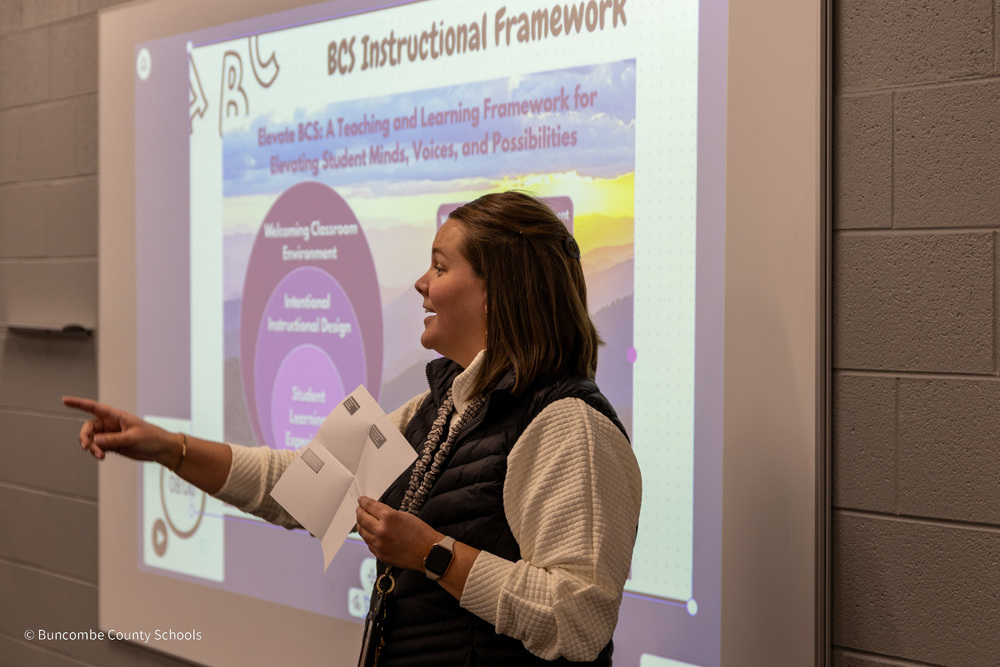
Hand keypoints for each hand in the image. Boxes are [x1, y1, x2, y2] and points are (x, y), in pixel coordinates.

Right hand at [62, 396, 179, 465]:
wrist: (161, 450)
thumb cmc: (152, 438)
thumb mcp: (133, 437)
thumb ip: (114, 439)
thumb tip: (96, 440)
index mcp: (116, 416)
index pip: (94, 407)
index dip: (78, 403)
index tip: (65, 400)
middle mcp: (111, 424)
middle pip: (88, 427)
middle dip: (85, 437)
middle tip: (87, 447)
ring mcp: (111, 435)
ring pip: (92, 440)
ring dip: (92, 448)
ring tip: (100, 456)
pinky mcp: (113, 445)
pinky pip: (98, 447)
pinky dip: (97, 452)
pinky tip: (102, 457)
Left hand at [355, 496, 441, 571]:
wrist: (429, 552)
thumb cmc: (421, 534)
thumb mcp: (404, 515)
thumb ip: (387, 513)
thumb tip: (375, 512)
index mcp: (388, 517)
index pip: (369, 506)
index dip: (363, 501)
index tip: (361, 500)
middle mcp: (381, 530)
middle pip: (361, 518)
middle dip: (359, 511)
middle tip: (359, 508)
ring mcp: (379, 544)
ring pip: (362, 531)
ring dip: (361, 524)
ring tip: (363, 520)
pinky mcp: (379, 554)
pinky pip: (368, 543)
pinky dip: (367, 536)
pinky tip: (370, 533)